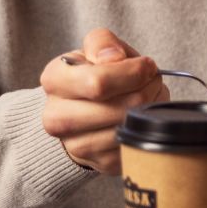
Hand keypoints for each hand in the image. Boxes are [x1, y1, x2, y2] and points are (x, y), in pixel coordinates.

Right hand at [39, 29, 167, 174]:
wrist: (83, 109)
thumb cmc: (94, 73)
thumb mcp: (95, 48)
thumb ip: (103, 43)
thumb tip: (114, 58)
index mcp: (54, 81)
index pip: (98, 83)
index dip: (133, 73)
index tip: (146, 66)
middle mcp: (56, 117)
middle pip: (118, 109)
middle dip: (146, 90)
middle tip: (152, 81)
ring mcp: (76, 146)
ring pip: (128, 129)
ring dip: (149, 109)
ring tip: (148, 96)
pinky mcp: (100, 164)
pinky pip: (134, 146)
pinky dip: (146, 129)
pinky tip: (141, 116)